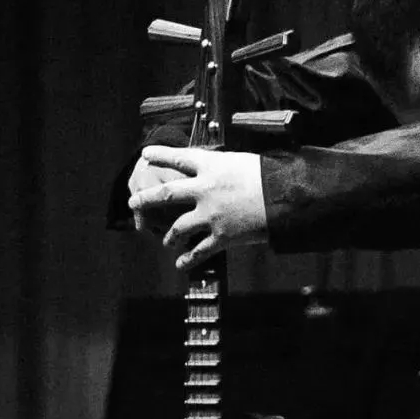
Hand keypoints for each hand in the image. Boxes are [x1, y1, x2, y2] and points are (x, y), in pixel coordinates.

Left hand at [129, 146, 266, 269]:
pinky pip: (200, 251)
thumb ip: (227, 167)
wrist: (286, 198)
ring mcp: (210, 215)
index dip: (159, 154)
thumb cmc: (271, 176)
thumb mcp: (244, 161)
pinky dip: (189, 260)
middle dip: (146, 199)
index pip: (178, 157)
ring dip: (169, 236)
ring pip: (178, 227)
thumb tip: (223, 170)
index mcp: (211, 166)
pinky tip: (180, 265)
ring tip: (165, 241)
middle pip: (166, 194)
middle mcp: (204, 189)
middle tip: (133, 202)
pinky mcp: (222, 236)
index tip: (145, 154)